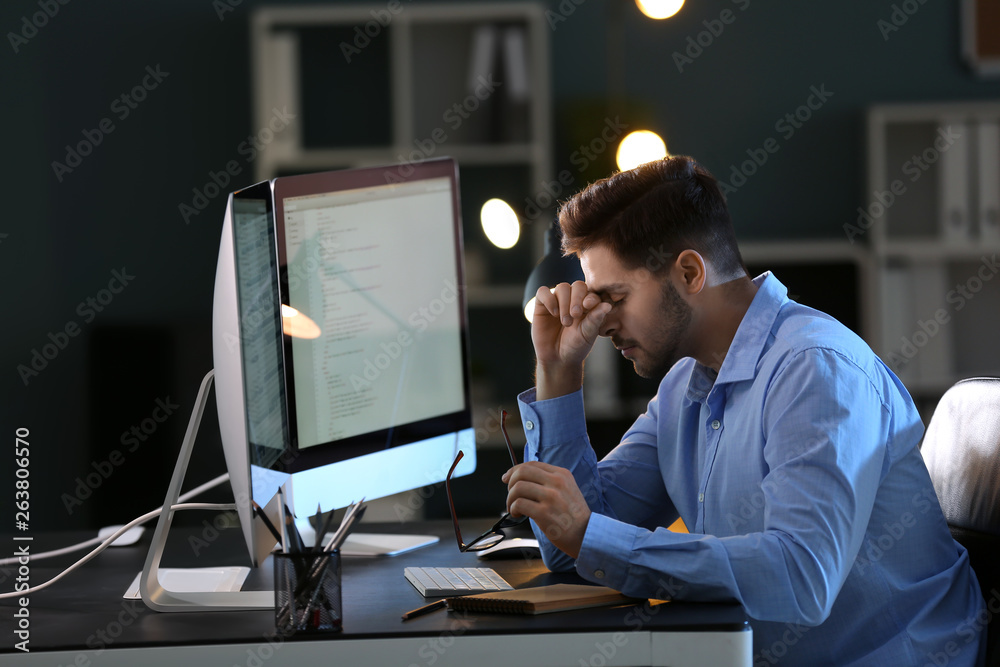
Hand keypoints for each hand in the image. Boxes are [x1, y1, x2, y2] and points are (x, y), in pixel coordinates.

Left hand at [502, 461, 590, 558]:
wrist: (587, 534)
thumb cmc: (574, 515)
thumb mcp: (567, 489)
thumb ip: (549, 481)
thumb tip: (522, 479)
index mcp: (561, 474)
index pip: (532, 464)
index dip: (515, 470)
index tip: (507, 478)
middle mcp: (556, 482)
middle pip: (522, 472)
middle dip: (510, 482)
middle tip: (511, 494)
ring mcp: (551, 497)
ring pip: (518, 487)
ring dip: (510, 498)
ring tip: (513, 508)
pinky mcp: (544, 513)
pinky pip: (519, 503)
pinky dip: (513, 509)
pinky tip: (517, 514)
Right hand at [531, 281, 610, 398]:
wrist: (558, 358)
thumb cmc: (576, 346)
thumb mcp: (588, 333)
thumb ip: (596, 318)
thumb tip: (608, 305)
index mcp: (588, 305)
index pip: (591, 292)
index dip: (591, 297)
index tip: (589, 306)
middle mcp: (573, 300)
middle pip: (577, 286)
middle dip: (577, 298)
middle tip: (576, 315)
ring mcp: (558, 300)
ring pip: (562, 287)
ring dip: (564, 303)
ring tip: (566, 322)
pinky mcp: (542, 304)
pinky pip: (543, 291)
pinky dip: (549, 299)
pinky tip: (554, 313)